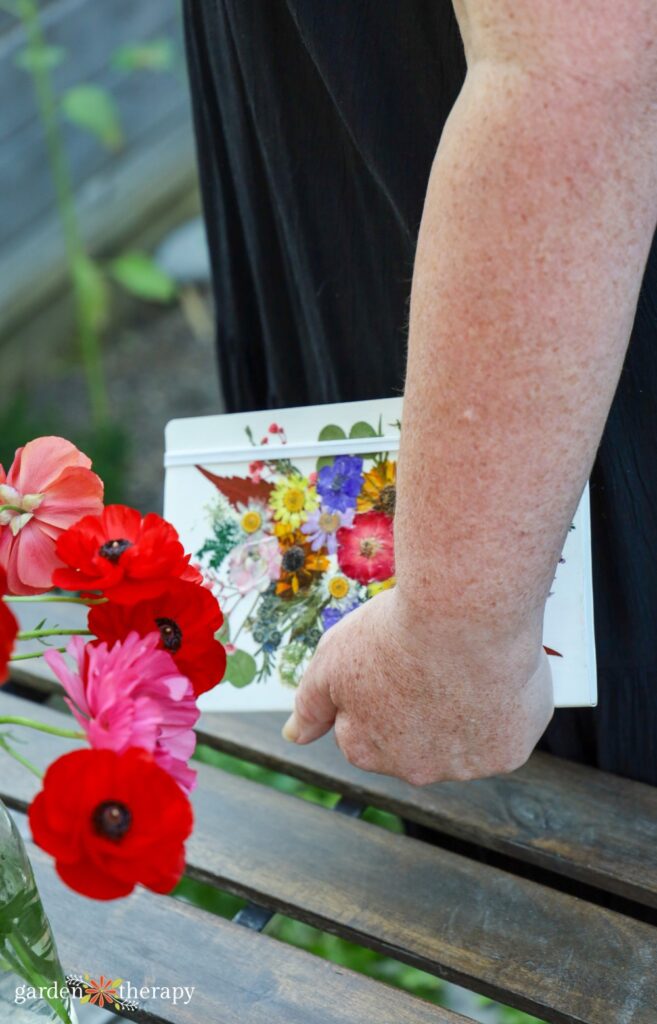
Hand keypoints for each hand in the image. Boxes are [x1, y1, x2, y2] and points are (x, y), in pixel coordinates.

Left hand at [282, 588, 553, 784]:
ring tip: (464, 659)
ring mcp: (464, 766)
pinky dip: (505, 705)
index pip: (366, 730)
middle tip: (430, 657)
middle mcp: (414, 770)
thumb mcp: (331, 661)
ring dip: (465, 707)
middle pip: (417, 740)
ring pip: (465, 737)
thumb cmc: (394, 631)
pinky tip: (495, 671)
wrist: (463, 615)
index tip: (395, 657)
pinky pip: (507, 730)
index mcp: (365, 750)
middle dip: (422, 705)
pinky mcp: (509, 752)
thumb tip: (292, 738)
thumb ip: (310, 705)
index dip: (381, 688)